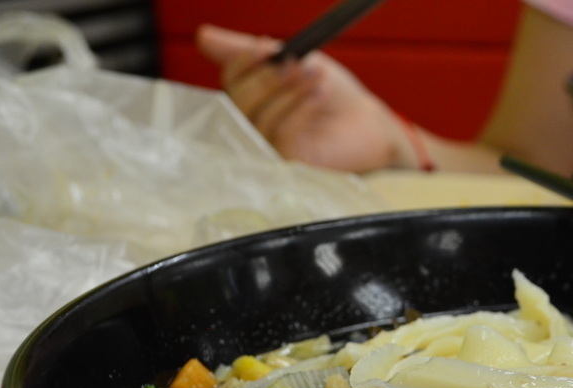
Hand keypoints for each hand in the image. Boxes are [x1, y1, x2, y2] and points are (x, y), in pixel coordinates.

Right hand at [195, 24, 409, 172]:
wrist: (369, 123)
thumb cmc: (332, 95)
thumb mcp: (293, 61)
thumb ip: (249, 51)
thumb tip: (203, 35)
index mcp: (251, 99)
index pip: (231, 80)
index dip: (244, 61)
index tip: (268, 46)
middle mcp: (253, 127)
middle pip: (239, 100)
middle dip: (269, 77)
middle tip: (297, 61)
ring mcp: (268, 149)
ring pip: (261, 117)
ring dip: (291, 90)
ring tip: (318, 76)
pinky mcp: (287, 165)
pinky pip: (281, 134)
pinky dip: (300, 110)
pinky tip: (319, 96)